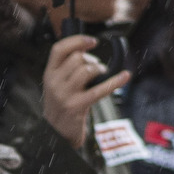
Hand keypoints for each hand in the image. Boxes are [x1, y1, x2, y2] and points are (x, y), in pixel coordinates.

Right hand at [42, 34, 129, 148]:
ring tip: (102, 75)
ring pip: (87, 70)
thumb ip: (66, 68)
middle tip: (97, 67)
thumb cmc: (61, 105)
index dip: (76, 40)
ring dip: (99, 69)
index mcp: (48, 74)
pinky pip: (100, 89)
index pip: (59, 49)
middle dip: (92, 59)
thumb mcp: (56, 84)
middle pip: (77, 58)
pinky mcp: (77, 105)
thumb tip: (86, 50)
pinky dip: (115, 81)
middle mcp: (54, 82)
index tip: (92, 41)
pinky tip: (125, 76)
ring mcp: (65, 94)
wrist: (56, 132)